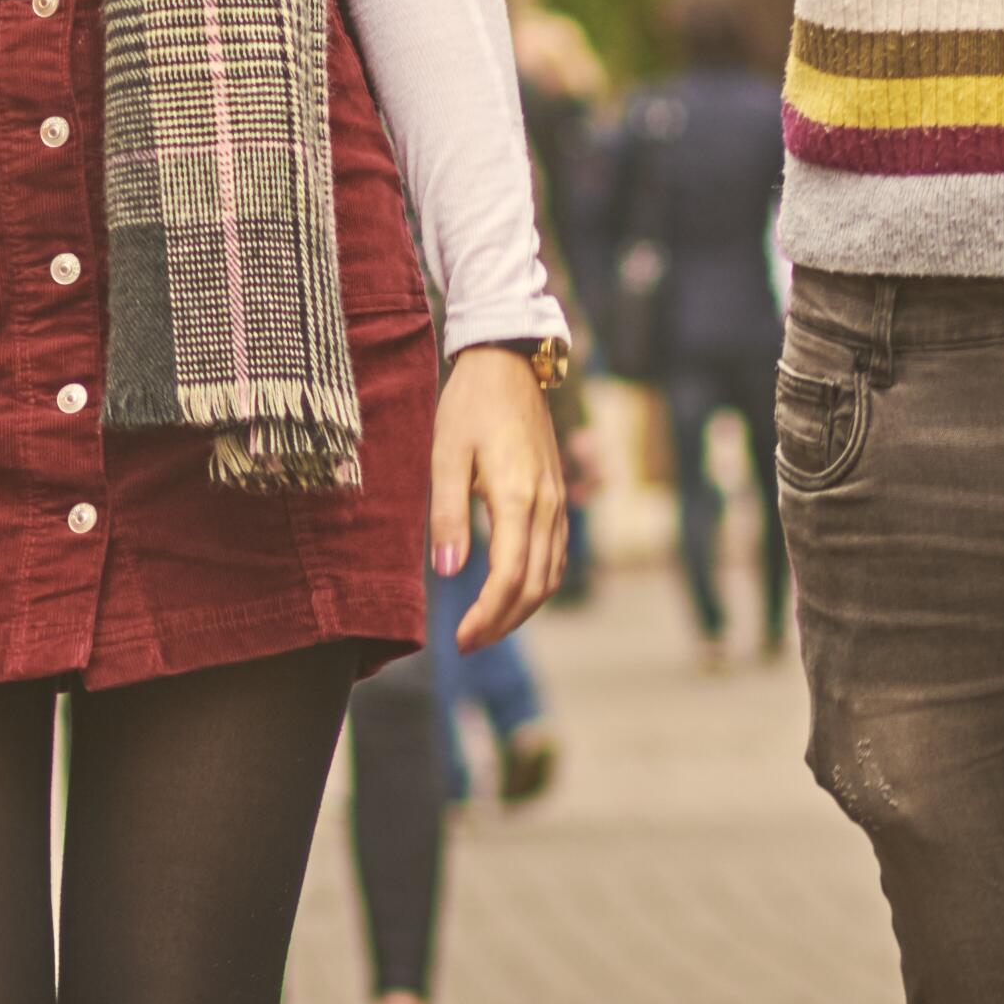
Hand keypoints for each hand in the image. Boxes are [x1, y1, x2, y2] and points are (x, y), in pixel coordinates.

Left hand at [429, 351, 572, 654]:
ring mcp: (557, 500)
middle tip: (468, 642)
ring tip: (486, 626)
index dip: (488, 615)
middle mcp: (546, 504)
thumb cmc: (470, 403)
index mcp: (517, 495)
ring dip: (522, 609)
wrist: (509, 361)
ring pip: (551, 575)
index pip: (510, 577)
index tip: (461, 638)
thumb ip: (447, 514)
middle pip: (535, 586)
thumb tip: (447, 572)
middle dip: (503, 622)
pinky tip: (513, 592)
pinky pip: (556, 554)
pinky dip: (538, 584)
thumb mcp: (445, 453)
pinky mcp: (557, 495)